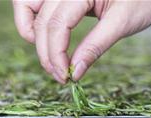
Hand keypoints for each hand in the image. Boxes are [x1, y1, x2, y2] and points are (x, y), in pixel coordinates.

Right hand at [12, 0, 150, 82]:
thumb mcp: (123, 23)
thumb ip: (96, 46)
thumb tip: (75, 72)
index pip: (56, 24)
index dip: (56, 54)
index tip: (65, 77)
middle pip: (41, 20)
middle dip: (46, 52)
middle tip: (61, 76)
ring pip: (28, 5)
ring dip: (33, 34)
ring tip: (51, 59)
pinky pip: (36, 2)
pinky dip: (35, 21)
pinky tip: (48, 40)